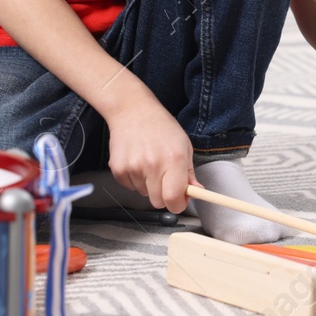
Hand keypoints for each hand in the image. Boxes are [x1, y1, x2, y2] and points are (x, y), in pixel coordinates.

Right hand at [104, 93, 193, 213]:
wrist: (132, 110)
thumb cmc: (161, 127)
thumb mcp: (184, 145)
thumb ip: (189, 173)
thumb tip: (197, 192)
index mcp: (174, 160)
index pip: (174, 200)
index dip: (178, 204)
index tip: (179, 200)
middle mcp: (153, 165)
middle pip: (158, 202)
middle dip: (163, 195)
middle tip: (164, 178)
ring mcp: (134, 167)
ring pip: (144, 194)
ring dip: (148, 184)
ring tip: (148, 162)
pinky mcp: (118, 169)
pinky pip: (129, 187)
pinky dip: (134, 179)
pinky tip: (136, 160)